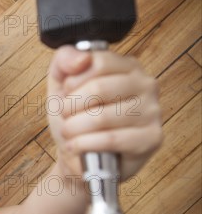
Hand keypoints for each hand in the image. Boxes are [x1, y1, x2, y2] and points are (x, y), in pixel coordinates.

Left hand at [47, 46, 162, 179]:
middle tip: (66, 117)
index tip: (67, 94)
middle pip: (98, 88)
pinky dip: (84, 144)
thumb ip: (64, 60)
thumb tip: (82, 57)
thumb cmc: (74, 118)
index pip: (98, 61)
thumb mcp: (59, 84)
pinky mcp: (151, 139)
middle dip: (70, 106)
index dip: (72, 81)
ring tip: (70, 132)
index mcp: (127, 66)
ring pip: (102, 116)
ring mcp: (152, 112)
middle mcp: (146, 85)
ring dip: (74, 128)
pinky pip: (111, 139)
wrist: (78, 156)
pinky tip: (76, 146)